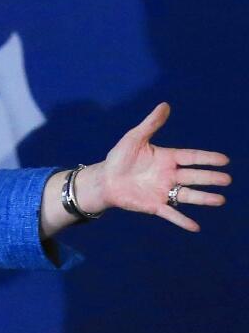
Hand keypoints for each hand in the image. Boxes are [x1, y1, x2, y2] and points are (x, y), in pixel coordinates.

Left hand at [82, 102, 230, 231]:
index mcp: (167, 158)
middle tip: (227, 180)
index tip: (225, 160)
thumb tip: (165, 105)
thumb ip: (151, 124)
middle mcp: (169, 175)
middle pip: (194, 176)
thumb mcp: (134, 138)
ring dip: (203, 198)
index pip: (192, 157)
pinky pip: (171, 214)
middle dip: (210, 178)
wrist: (105, 179)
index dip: (207, 158)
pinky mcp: (154, 205)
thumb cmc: (120, 157)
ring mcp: (164, 191)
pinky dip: (182, 221)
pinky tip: (195, 227)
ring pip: (188, 195)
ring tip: (220, 200)